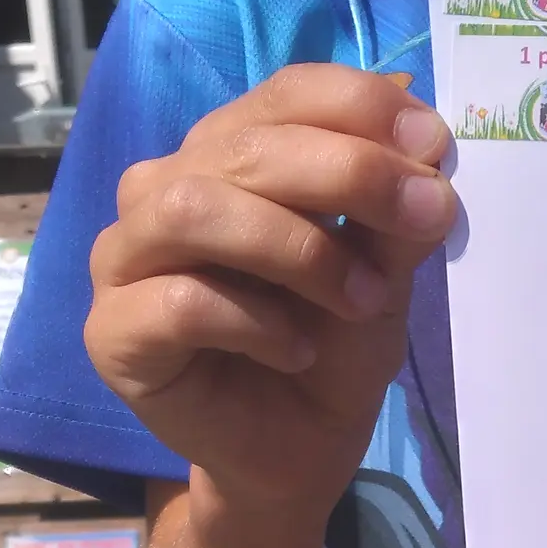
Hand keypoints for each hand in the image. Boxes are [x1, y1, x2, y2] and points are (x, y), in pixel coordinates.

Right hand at [85, 64, 456, 518]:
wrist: (298, 454)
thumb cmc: (332, 351)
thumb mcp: (383, 273)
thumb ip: (394, 213)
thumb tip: (426, 148)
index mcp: (227, 154)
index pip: (282, 93)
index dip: (358, 106)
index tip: (434, 144)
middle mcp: (164, 189)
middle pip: (243, 146)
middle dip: (349, 173)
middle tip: (425, 214)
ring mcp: (125, 258)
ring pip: (194, 209)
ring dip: (297, 248)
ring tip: (361, 300)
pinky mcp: (112, 333)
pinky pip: (180, 301)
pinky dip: (255, 321)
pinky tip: (297, 350)